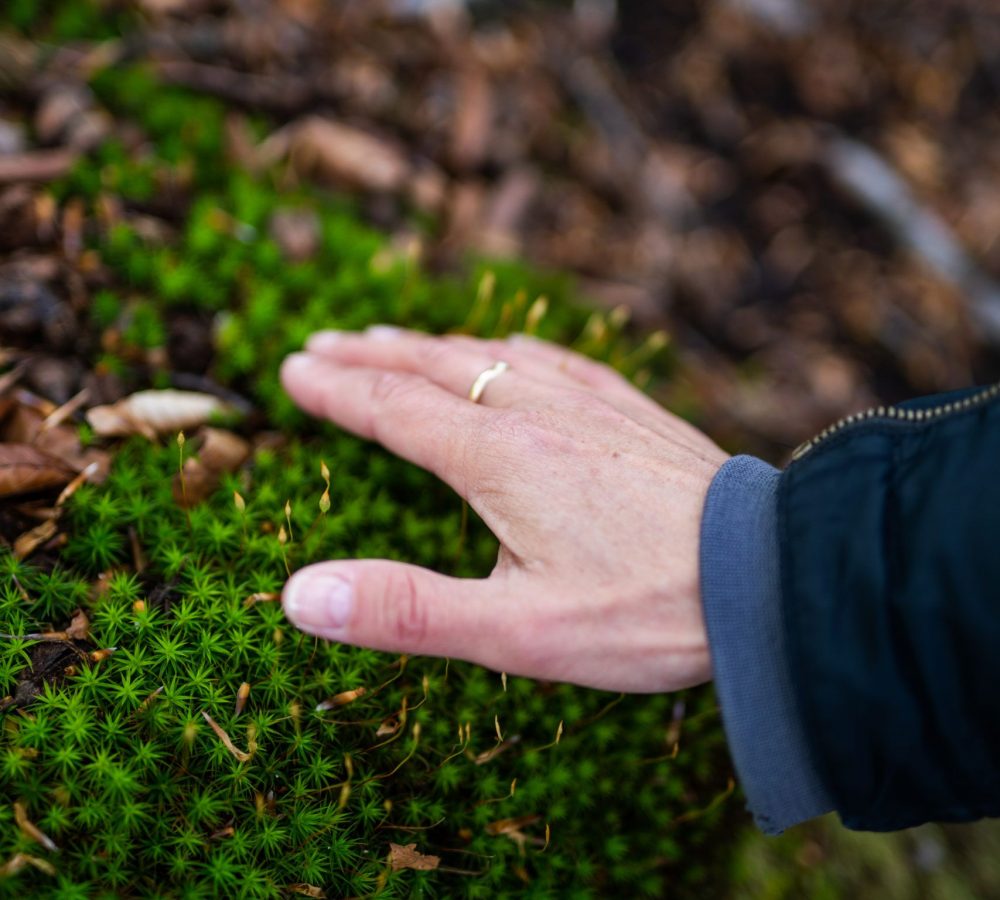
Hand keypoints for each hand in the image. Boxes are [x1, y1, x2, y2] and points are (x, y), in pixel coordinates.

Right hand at [279, 327, 728, 691]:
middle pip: (436, 367)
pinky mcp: (634, 413)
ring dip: (433, 345)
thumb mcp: (516, 631)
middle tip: (324, 342)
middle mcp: (540, 414)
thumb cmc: (646, 611)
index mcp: (499, 459)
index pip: (395, 409)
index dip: (338, 389)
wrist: (770, 577)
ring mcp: (593, 405)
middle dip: (372, 355)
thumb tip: (299, 595)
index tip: (293, 369)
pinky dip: (513, 346)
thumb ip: (406, 611)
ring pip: (494, 355)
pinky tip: (515, 347)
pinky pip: (558, 358)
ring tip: (397, 340)